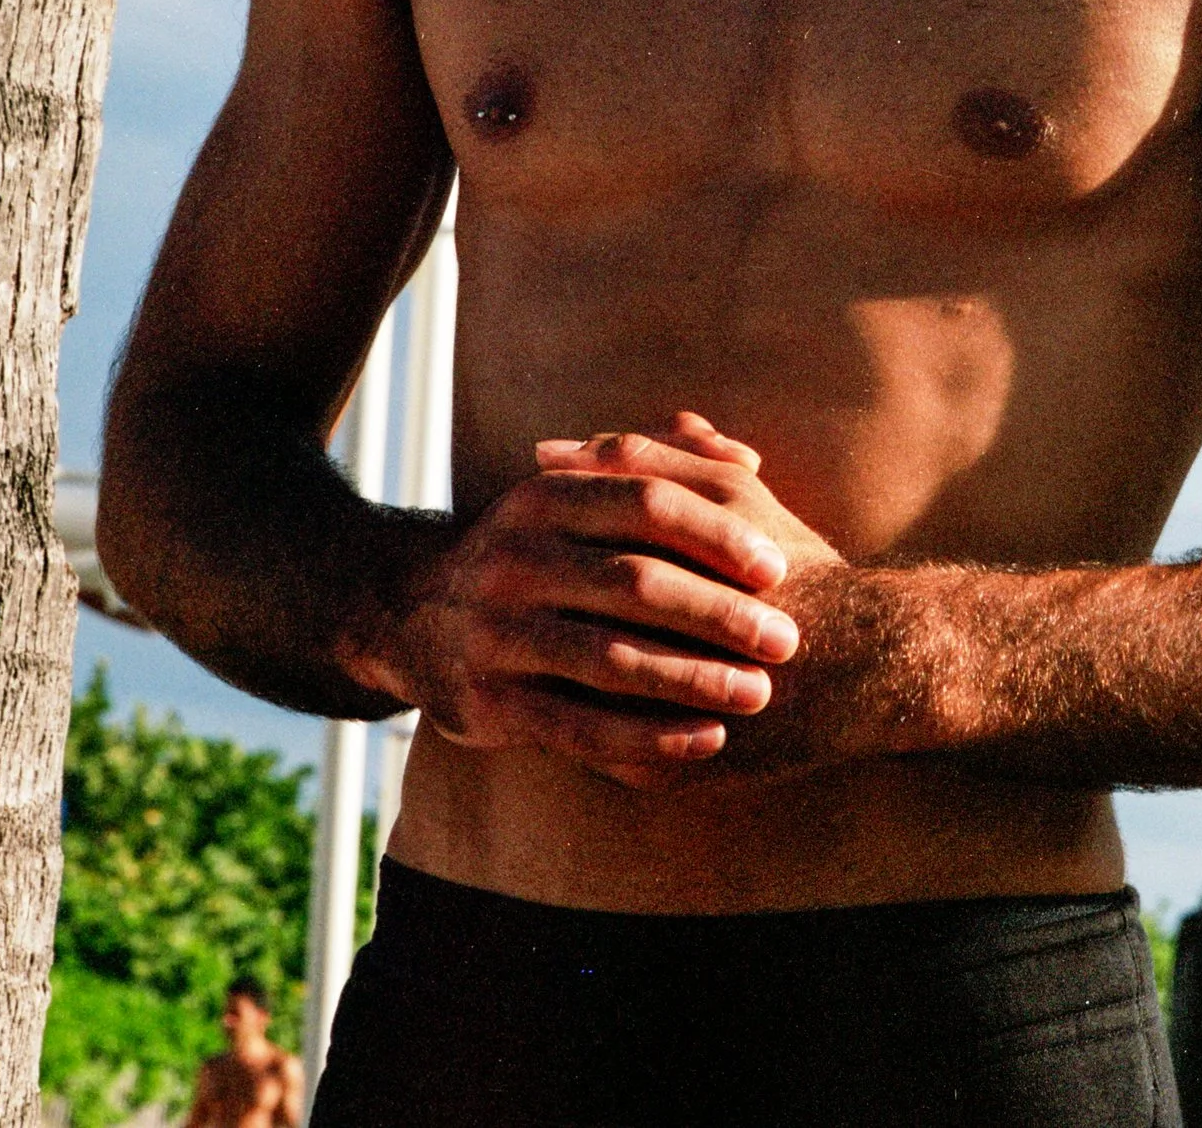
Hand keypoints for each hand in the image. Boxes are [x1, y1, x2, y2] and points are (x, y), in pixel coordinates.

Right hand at [361, 412, 810, 780]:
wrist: (415, 617)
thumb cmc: (538, 553)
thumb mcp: (579, 494)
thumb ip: (664, 466)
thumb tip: (748, 459)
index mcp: (543, 495)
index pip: (645, 503)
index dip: (717, 534)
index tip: (779, 566)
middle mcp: (512, 558)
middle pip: (634, 582)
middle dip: (719, 613)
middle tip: (786, 639)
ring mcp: (494, 632)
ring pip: (609, 659)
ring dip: (693, 679)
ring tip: (757, 693)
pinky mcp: (487, 702)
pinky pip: (578, 726)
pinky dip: (648, 737)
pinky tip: (706, 741)